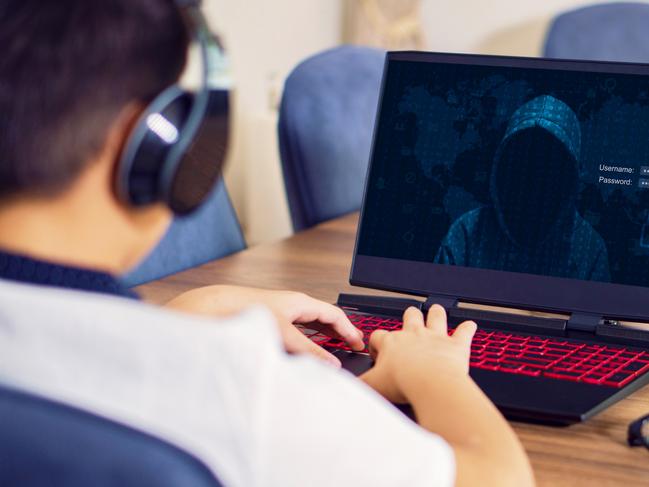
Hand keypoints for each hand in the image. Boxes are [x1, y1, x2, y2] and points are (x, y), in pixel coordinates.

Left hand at [164, 285, 364, 365]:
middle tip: (351, 347)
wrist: (219, 307)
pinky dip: (308, 340)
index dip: (349, 329)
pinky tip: (306, 350)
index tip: (359, 343)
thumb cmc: (250, 310)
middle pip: (325, 318)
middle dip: (339, 333)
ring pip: (311, 325)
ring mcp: (283, 312)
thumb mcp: (285, 334)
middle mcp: (294, 305)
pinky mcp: (272, 321)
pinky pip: (298, 330)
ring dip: (324, 337)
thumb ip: (309, 351)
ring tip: (334, 350)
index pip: (334, 314)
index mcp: (302, 302)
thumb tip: (330, 364)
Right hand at [361, 305, 475, 402]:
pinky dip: (468, 328)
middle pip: (409, 316)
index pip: (379, 336)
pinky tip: (470, 326)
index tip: (378, 353)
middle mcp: (413, 335)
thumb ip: (360, 385)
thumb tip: (349, 388)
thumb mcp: (372, 386)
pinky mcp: (456, 345)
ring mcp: (435, 337)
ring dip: (436, 313)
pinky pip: (464, 331)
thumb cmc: (403, 383)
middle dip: (409, 316)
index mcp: (391, 343)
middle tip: (409, 320)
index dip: (376, 344)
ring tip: (436, 311)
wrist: (430, 384)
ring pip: (436, 316)